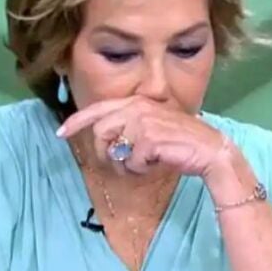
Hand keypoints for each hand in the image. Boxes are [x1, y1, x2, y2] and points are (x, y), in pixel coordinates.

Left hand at [55, 96, 231, 176]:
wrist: (211, 151)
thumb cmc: (180, 143)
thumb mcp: (151, 129)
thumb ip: (128, 128)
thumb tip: (104, 140)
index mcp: (136, 102)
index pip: (98, 109)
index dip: (76, 121)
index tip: (60, 133)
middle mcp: (138, 107)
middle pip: (100, 131)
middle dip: (104, 153)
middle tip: (118, 165)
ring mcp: (144, 121)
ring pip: (114, 148)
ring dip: (125, 163)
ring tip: (143, 164)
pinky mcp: (150, 138)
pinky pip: (131, 160)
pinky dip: (141, 168)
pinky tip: (157, 164)